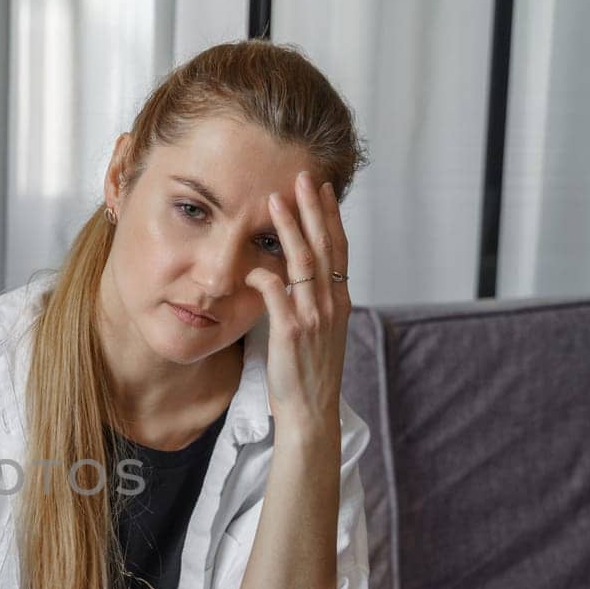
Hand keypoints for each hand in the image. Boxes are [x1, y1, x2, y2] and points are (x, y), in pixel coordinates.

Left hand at [244, 170, 351, 443]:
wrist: (310, 411)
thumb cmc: (307, 372)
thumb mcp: (318, 331)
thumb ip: (310, 301)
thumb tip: (293, 275)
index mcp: (339, 302)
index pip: (338, 248)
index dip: (330, 217)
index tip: (322, 189)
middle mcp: (330, 304)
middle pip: (324, 245)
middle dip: (312, 209)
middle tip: (302, 177)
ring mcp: (312, 317)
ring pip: (303, 262)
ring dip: (289, 228)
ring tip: (277, 201)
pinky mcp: (290, 332)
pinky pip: (277, 295)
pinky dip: (264, 276)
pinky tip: (251, 265)